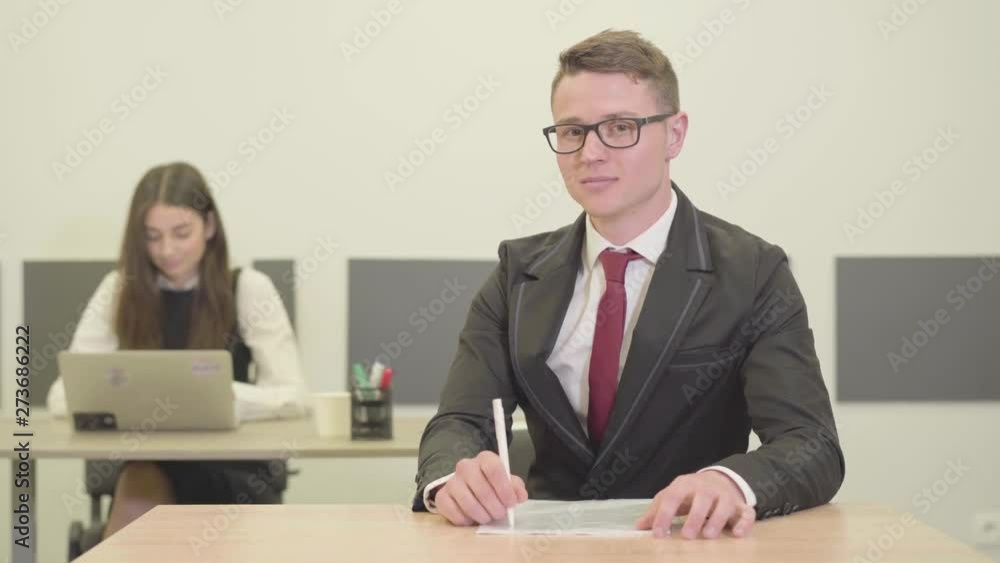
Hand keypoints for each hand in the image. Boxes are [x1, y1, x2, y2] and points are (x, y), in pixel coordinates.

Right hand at [434, 451, 528, 525]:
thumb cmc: (491, 485)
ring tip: (488, 517)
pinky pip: (453, 512)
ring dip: (482, 515)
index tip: (511, 503)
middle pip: (482, 488)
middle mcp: (465, 466)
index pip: (493, 468)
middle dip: (494, 507)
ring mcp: (451, 481)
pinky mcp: (441, 496)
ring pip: (468, 502)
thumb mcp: (506, 483)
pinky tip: (472, 519)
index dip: (504, 488)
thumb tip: (520, 496)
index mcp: (485, 459)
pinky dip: (465, 520)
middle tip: (500, 514)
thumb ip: (515, 488)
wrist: (467, 486)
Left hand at [635, 471, 755, 538]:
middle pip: (702, 499)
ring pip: (725, 505)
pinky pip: (747, 513)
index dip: (664, 514)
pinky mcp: (741, 505)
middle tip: (687, 536)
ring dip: (717, 519)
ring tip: (708, 536)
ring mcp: (726, 496)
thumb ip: (656, 511)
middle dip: (694, 517)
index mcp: (685, 484)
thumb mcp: (672, 496)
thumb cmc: (689, 493)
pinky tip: (737, 534)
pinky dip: (744, 523)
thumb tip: (638, 527)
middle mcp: (706, 488)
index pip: (673, 496)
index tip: (657, 533)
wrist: (718, 480)